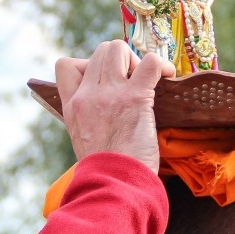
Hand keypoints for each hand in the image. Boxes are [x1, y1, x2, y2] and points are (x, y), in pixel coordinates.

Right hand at [55, 40, 174, 172]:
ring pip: (119, 49)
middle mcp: (87, 95)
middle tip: (131, 82)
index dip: (88, 64)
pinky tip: (168, 76)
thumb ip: (88, 118)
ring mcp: (110, 94)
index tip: (103, 80)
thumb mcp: (82, 140)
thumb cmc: (106, 169)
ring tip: (146, 81)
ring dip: (136, 60)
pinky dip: (161, 65)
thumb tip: (105, 108)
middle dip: (119, 60)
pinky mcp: (136, 97)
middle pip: (101, 51)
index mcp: (72, 106)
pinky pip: (150, 62)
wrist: (115, 184)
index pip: (66, 65)